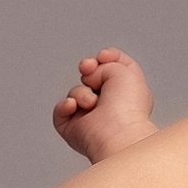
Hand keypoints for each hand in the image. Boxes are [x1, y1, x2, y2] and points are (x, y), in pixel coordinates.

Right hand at [52, 47, 156, 162]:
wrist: (116, 131)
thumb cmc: (127, 106)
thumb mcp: (123, 69)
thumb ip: (104, 63)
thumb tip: (88, 76)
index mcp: (127, 93)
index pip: (114, 67)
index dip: (107, 57)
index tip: (103, 56)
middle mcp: (109, 105)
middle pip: (91, 76)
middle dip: (88, 69)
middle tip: (88, 69)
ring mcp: (90, 117)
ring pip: (76, 92)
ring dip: (82, 93)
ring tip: (93, 103)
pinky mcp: (73, 129)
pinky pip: (61, 110)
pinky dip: (65, 106)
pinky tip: (75, 107)